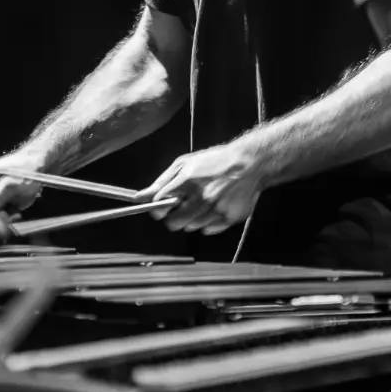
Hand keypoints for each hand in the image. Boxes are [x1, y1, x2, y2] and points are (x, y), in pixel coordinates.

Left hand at [135, 144, 264, 234]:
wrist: (249, 163)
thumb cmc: (215, 161)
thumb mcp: (184, 164)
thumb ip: (161, 182)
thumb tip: (140, 196)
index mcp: (188, 181)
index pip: (160, 205)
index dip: (157, 208)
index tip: (159, 207)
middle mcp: (202, 197)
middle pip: (174, 223)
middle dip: (172, 217)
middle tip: (180, 206)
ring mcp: (216, 210)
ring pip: (191, 228)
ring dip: (191, 218)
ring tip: (201, 202)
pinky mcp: (229, 218)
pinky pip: (209, 230)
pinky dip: (208, 222)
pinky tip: (213, 207)